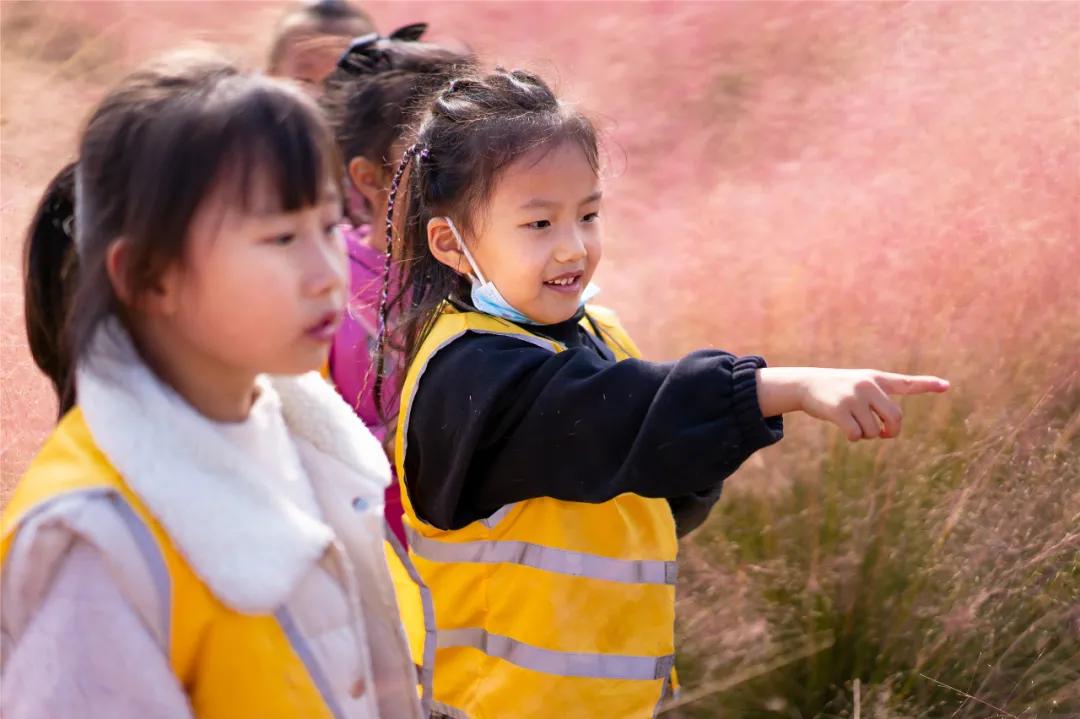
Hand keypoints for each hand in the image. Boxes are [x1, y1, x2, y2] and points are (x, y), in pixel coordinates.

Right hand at [757, 367, 949, 440]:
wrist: (805, 383)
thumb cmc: (836, 388)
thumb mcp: (858, 386)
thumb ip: (878, 401)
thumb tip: (888, 431)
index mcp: (876, 379)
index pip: (906, 383)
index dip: (927, 384)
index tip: (947, 385)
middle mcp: (868, 385)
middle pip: (895, 417)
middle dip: (890, 432)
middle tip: (883, 434)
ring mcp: (854, 397)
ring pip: (873, 430)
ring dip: (867, 435)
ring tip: (854, 425)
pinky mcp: (839, 409)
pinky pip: (857, 435)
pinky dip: (853, 437)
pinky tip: (844, 429)